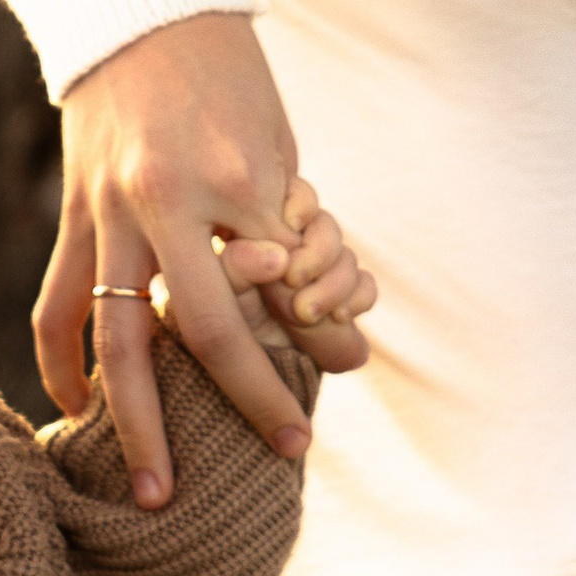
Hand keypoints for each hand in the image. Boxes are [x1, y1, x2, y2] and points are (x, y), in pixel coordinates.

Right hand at [42, 10, 374, 505]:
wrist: (133, 6)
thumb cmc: (223, 74)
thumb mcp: (274, 143)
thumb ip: (293, 230)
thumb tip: (332, 324)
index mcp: (229, 174)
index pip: (281, 280)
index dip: (317, 332)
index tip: (345, 368)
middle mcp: (163, 200)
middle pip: (206, 329)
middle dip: (246, 399)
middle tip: (285, 455)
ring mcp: (108, 213)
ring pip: (119, 337)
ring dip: (135, 423)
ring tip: (153, 492)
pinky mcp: (73, 218)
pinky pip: (57, 308)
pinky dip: (65, 366)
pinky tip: (77, 412)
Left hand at [218, 184, 373, 367]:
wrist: (234, 378)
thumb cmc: (213, 325)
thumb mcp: (210, 293)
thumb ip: (237, 268)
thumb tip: (279, 258)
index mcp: (263, 229)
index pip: (296, 198)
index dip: (301, 206)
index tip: (292, 222)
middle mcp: (296, 248)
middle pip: (326, 226)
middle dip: (318, 254)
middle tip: (293, 279)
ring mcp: (322, 276)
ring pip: (346, 258)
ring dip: (334, 284)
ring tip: (305, 311)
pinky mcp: (343, 306)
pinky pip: (365, 287)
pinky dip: (357, 299)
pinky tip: (340, 315)